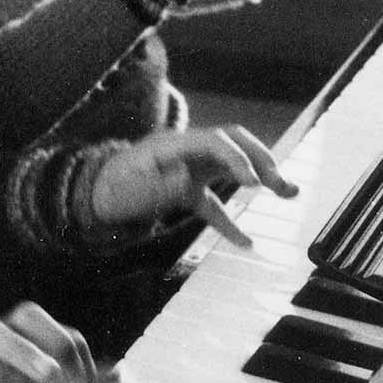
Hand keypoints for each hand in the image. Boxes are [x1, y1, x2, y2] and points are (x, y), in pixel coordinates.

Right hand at [0, 302, 98, 382]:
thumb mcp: (33, 378)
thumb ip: (73, 376)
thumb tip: (118, 376)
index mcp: (25, 339)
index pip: (61, 333)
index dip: (80, 358)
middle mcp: (0, 336)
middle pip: (30, 317)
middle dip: (56, 344)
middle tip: (70, 382)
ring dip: (21, 350)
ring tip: (45, 373)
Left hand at [90, 126, 297, 249]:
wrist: (95, 195)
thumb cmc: (112, 188)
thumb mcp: (133, 186)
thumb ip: (162, 183)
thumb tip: (189, 180)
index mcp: (175, 145)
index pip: (217, 141)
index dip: (238, 159)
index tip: (254, 184)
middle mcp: (187, 151)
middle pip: (234, 142)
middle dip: (262, 158)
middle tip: (281, 182)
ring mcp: (189, 168)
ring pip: (233, 165)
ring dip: (261, 176)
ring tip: (287, 192)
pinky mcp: (188, 189)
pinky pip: (215, 201)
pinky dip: (232, 219)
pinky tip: (246, 242)